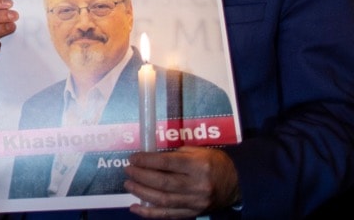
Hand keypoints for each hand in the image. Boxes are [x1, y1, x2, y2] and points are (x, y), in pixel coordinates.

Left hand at [126, 146, 240, 216]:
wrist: (237, 182)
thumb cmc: (213, 162)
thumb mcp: (196, 152)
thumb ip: (174, 155)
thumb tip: (149, 159)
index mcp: (198, 166)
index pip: (167, 163)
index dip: (147, 161)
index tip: (133, 158)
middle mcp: (197, 186)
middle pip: (163, 183)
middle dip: (141, 176)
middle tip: (128, 170)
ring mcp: (196, 202)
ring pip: (164, 200)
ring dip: (142, 193)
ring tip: (128, 185)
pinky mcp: (194, 213)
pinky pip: (169, 215)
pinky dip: (150, 213)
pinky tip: (135, 207)